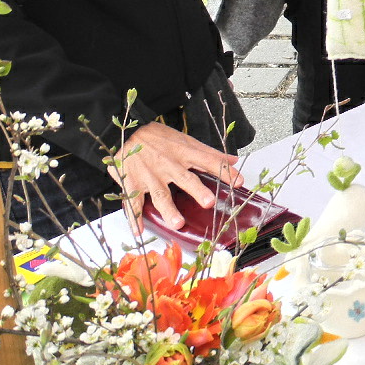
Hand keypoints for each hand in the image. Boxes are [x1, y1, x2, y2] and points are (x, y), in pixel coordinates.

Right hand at [109, 122, 240, 234]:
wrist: (126, 133)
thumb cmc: (158, 138)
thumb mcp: (185, 140)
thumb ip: (209, 153)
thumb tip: (233, 160)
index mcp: (184, 153)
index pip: (209, 162)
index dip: (225, 172)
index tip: (239, 182)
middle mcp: (169, 165)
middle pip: (185, 179)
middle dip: (197, 190)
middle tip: (209, 202)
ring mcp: (150, 176)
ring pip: (161, 194)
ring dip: (169, 210)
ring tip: (178, 223)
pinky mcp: (133, 183)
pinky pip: (133, 202)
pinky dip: (134, 217)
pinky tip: (138, 230)